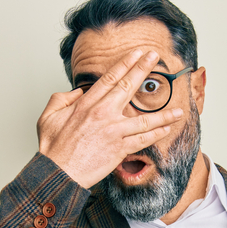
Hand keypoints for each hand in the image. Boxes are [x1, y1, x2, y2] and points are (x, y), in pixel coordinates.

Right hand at [36, 49, 183, 188]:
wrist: (58, 173)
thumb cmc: (53, 149)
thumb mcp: (48, 117)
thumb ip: (61, 99)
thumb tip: (77, 92)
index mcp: (86, 104)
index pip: (110, 78)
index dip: (125, 63)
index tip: (137, 53)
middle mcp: (102, 114)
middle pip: (128, 87)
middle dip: (143, 69)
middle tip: (155, 57)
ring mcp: (113, 131)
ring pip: (144, 119)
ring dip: (164, 114)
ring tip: (178, 109)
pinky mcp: (119, 149)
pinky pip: (143, 140)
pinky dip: (156, 134)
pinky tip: (167, 129)